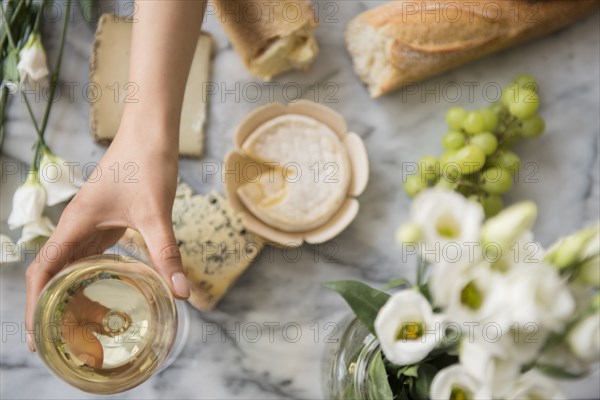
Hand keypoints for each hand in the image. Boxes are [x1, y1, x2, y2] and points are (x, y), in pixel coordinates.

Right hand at [25, 119, 189, 351]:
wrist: (151, 132)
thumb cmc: (145, 164)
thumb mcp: (155, 214)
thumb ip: (166, 253)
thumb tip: (182, 293)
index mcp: (75, 225)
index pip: (44, 272)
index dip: (36, 305)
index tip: (39, 336)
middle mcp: (77, 225)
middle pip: (54, 272)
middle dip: (53, 305)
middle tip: (62, 340)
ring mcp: (91, 222)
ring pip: (73, 262)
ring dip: (72, 290)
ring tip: (80, 323)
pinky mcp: (108, 218)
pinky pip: (92, 252)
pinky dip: (93, 273)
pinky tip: (107, 288)